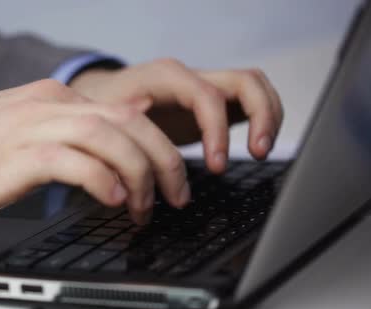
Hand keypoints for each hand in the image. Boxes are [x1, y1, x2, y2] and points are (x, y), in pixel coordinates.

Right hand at [0, 79, 190, 223]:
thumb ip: (76, 123)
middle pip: (128, 122)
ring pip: (108, 137)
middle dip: (163, 161)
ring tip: (145, 207)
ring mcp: (32, 127)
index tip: (170, 179)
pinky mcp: (17, 157)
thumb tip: (129, 115)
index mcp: (54, 98)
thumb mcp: (29, 127)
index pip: (127, 112)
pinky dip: (102, 181)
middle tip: (175, 196)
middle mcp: (48, 105)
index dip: (158, 146)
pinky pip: (74, 162)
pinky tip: (113, 200)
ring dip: (138, 175)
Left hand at [70, 58, 283, 172]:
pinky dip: (261, 120)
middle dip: (260, 117)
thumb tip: (135, 169)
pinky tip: (255, 146)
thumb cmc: (102, 107)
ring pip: (254, 87)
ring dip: (268, 117)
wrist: (102, 96)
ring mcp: (204, 87)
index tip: (216, 165)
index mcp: (165, 76)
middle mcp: (190, 77)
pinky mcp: (211, 103)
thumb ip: (123, 136)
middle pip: (245, 81)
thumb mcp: (105, 119)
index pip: (206, 95)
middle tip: (256, 153)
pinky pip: (248, 101)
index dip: (217, 130)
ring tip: (260, 151)